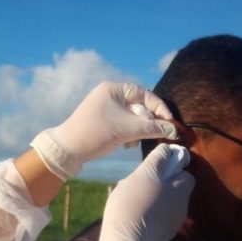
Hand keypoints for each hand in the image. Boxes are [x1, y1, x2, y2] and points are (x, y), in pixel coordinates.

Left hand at [30, 82, 177, 180]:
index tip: (170, 123)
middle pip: (140, 107)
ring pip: (133, 117)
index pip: (146, 95)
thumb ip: (153, 128)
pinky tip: (126, 145)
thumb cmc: (96, 134)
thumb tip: (174, 130)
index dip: (160, 109)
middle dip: (148, 122)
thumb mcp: (127, 130)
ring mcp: (106, 108)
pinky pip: (124, 124)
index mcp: (114, 89)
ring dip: (138, 130)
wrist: (67, 150)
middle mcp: (110, 95)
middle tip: (155, 135)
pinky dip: (128, 134)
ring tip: (134, 142)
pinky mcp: (103, 121)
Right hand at [96, 144, 193, 240]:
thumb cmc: (132, 204)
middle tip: (143, 183)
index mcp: (181, 191)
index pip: (186, 173)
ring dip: (156, 199)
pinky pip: (160, 218)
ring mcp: (173, 223)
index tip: (157, 168)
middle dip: (163, 184)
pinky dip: (152, 214)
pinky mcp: (163, 236)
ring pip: (167, 203)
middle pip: (176, 189)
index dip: (173, 168)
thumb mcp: (144, 175)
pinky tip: (136, 215)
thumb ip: (158, 161)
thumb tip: (168, 151)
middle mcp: (182, 207)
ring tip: (136, 200)